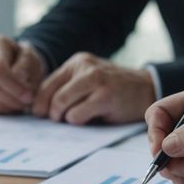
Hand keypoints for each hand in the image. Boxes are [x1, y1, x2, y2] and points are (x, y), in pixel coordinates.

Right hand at [0, 34, 45, 113]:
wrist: (16, 64)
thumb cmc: (23, 58)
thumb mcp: (31, 55)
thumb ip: (26, 64)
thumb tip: (19, 77)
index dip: (13, 85)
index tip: (29, 95)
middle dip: (15, 98)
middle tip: (30, 100)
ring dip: (11, 105)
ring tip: (24, 101)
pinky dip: (4, 109)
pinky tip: (14, 102)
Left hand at [32, 53, 154, 124]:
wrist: (146, 89)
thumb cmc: (113, 89)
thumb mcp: (88, 80)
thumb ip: (67, 89)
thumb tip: (37, 108)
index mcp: (78, 62)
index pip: (46, 84)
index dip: (39, 103)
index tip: (40, 115)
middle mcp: (85, 67)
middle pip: (52, 96)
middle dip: (51, 113)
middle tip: (58, 120)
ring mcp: (96, 80)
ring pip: (61, 105)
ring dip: (66, 118)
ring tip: (78, 117)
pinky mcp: (105, 96)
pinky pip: (76, 115)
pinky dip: (79, 121)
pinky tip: (92, 117)